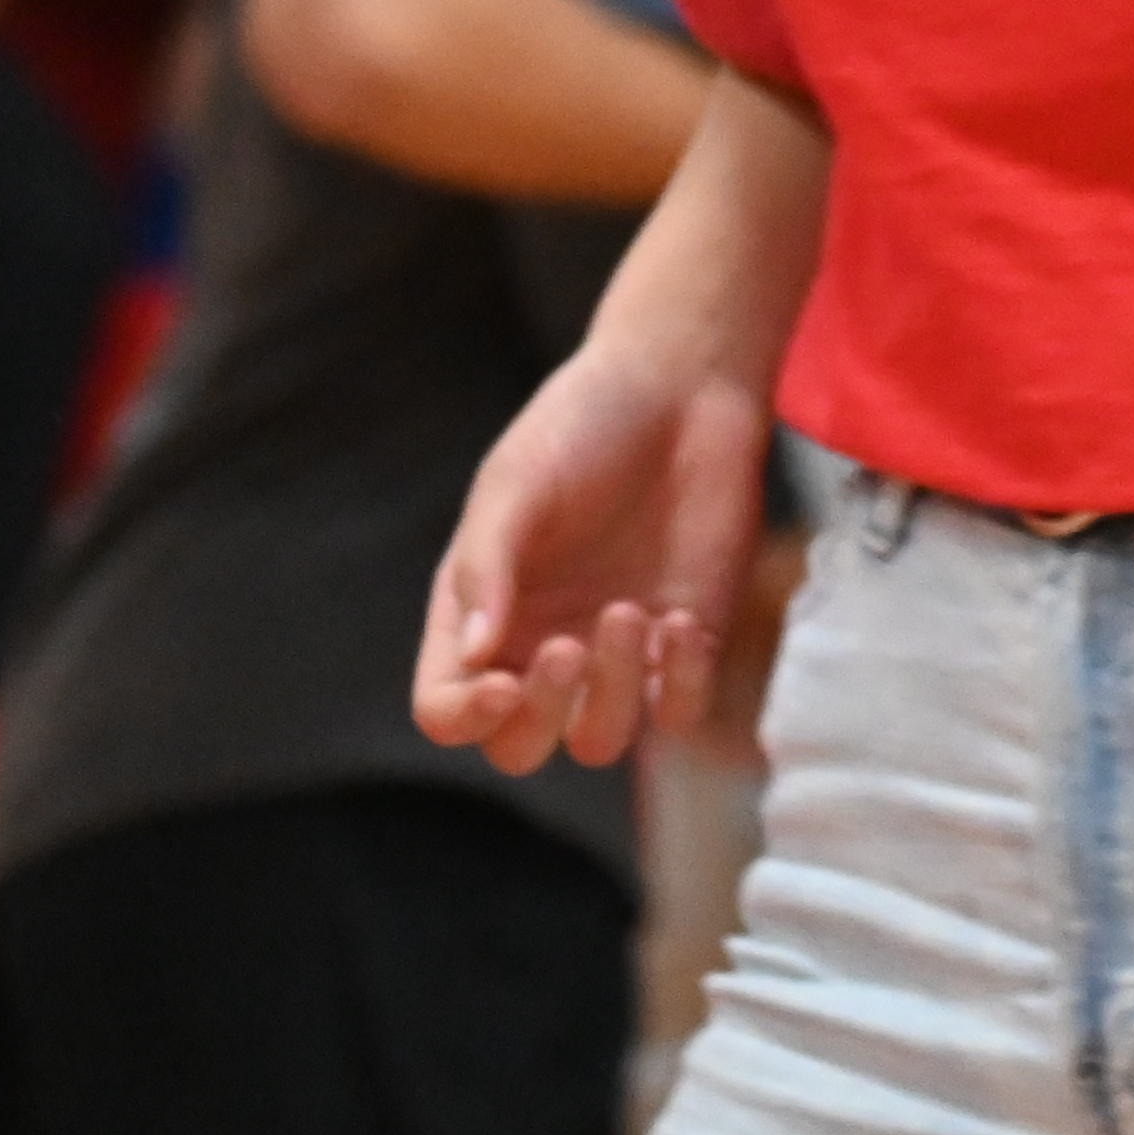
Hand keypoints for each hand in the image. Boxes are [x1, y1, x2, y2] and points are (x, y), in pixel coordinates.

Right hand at [416, 343, 771, 772]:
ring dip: (612, 694)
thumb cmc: (581, 427)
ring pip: (599, 739)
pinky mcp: (686, 642)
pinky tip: (678, 620)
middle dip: (538, 717)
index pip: (447, 707)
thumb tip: (476, 660)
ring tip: (629, 611)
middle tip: (565, 647)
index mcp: (481, 614)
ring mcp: (615, 652)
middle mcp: (540, 644)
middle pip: (519, 746)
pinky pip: (678, 710)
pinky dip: (679, 683)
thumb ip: (488, 566)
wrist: (682, 389)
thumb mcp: (516, 484)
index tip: (501, 682)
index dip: (465, 716)